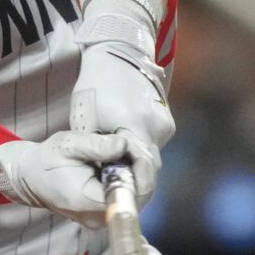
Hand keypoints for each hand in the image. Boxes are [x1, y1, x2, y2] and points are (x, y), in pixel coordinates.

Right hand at [0, 130, 136, 227]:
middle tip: (131, 142)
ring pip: (139, 195)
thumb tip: (124, 144)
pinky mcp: (105, 214)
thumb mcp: (68, 145)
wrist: (31, 178)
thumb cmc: (46, 161)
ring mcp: (104, 219)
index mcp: (91, 203)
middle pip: (141, 194)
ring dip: (139, 170)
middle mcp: (101, 218)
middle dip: (142, 165)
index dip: (142, 167)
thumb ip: (97, 145)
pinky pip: (129, 196)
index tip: (133, 145)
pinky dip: (132, 177)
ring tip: (128, 148)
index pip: (134, 192)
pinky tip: (127, 159)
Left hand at [69, 43, 171, 204]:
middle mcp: (156, 127)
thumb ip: (97, 152)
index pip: (142, 172)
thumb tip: (101, 181)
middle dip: (133, 181)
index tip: (119, 201)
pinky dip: (139, 152)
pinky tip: (123, 150)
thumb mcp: (87, 120)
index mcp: (136, 127)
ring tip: (114, 171)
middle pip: (149, 168)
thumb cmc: (96, 86)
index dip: (133, 190)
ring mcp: (164, 123)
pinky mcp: (166, 121)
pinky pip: (153, 144)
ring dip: (135, 166)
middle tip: (114, 193)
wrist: (118, 53)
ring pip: (151, 157)